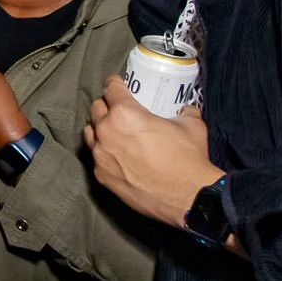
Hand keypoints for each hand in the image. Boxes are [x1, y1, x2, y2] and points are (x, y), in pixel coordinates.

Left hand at [83, 77, 223, 227]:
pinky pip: (96, 158)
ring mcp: (101, 156)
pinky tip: (116, 155)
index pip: (111, 89)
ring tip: (112, 130)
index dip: (115, 83)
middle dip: (107, 106)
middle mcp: (106, 132)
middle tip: (118, 109)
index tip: (117, 84)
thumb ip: (184, 112)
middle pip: (96, 109)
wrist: (187, 196)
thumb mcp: (191, 125)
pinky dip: (103, 153)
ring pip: (90, 133)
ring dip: (99, 128)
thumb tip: (186, 110)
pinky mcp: (101, 176)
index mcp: (125, 113)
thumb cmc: (187, 158)